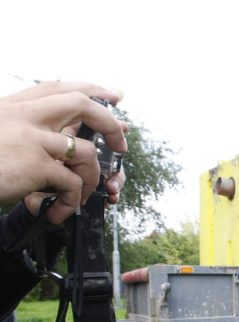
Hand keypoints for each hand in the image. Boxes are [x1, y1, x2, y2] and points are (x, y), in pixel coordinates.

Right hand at [0, 81, 126, 221]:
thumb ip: (19, 130)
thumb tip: (56, 142)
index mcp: (12, 106)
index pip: (59, 88)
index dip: (90, 89)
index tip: (113, 96)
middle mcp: (24, 116)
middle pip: (82, 105)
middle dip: (109, 123)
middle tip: (122, 142)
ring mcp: (32, 139)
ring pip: (87, 152)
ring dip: (92, 178)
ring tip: (80, 196)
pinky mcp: (35, 165)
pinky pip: (72, 183)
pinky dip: (72, 202)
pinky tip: (58, 213)